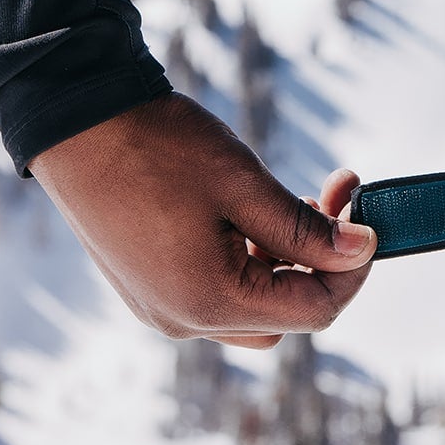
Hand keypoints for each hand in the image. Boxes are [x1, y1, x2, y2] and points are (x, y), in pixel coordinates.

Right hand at [28, 90, 376, 347]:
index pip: (315, 310)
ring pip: (253, 303)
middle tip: (330, 194)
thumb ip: (305, 228)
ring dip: (284, 257)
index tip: (366, 211)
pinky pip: (217, 288)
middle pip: (286, 312)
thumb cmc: (160, 149)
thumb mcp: (244, 184)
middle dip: (320, 259)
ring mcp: (161, 306)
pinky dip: (248, 256)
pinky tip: (247, 208)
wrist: (78, 123)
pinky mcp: (148, 286)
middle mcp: (184, 321)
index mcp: (210, 303)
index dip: (353, 265)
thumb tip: (363, 251)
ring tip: (289, 196)